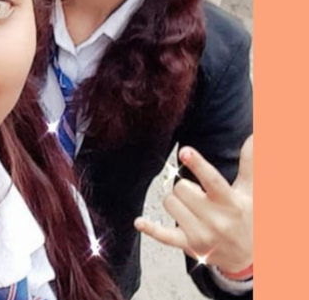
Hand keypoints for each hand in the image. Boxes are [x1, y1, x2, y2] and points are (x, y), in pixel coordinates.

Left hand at [135, 135, 252, 274]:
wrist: (248, 256)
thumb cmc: (247, 216)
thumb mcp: (251, 191)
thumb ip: (250, 163)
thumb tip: (253, 137)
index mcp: (230, 203)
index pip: (212, 180)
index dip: (197, 164)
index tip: (184, 151)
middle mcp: (216, 220)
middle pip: (181, 188)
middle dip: (185, 187)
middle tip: (198, 194)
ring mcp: (202, 235)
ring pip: (170, 203)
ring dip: (176, 201)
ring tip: (193, 209)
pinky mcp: (189, 246)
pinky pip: (164, 236)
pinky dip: (151, 229)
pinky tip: (139, 222)